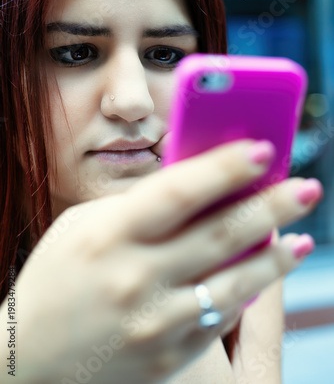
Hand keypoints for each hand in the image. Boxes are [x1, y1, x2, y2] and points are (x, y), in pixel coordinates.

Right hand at [0, 140, 321, 383]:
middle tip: (306, 186)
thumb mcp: (86, 225)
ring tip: (302, 236)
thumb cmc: (56, 277)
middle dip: (271, 205)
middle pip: (220, 233)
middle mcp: (136, 276)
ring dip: (275, 256)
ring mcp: (155, 321)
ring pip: (234, 282)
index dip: (225, 166)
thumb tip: (201, 186)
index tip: (263, 149)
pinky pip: (220, 319)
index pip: (179, 190)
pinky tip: (266, 273)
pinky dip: (249, 293)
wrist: (29, 357)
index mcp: (110, 233)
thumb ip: (141, 206)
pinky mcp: (167, 355)